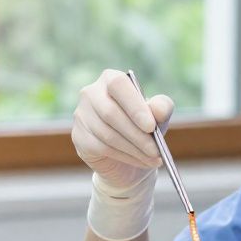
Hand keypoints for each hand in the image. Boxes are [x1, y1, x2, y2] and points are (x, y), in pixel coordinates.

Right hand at [72, 69, 173, 189]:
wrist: (126, 156)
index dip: (134, 106)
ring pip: (107, 134)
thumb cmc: (142, 128)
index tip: (151, 127)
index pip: (118, 85)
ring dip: (133, 149)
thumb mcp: (157, 116)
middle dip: (137, 134)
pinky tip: (140, 161)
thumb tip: (158, 110)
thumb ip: (162, 107)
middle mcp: (91, 93)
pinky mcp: (78, 137)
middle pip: (111, 113)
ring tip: (153, 157)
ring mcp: (81, 115)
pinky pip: (101, 148)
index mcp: (110, 79)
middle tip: (156, 150)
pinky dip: (125, 156)